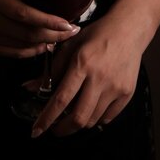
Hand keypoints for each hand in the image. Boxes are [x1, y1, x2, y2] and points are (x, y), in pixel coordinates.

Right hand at [0, 0, 80, 57]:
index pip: (27, 14)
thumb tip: (44, 1)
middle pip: (28, 34)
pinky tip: (39, 47)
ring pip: (21, 47)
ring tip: (59, 40)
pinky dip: (28, 52)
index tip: (68, 23)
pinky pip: (11, 53)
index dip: (50, 21)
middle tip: (71, 33)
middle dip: (54, 35)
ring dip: (43, 45)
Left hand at [30, 12, 141, 136]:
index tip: (36, 131)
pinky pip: (108, 117)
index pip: (61, 99)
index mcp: (82, 64)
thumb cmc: (97, 35)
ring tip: (71, 115)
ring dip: (78, 123)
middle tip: (54, 129)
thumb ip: (51, 69)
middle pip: (78, 117)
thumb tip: (30, 88)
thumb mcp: (70, 45)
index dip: (46, 118)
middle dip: (62, 129)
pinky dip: (95, 119)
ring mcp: (115, 87)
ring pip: (92, 120)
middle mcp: (100, 78)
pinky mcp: (127, 93)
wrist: (129, 29)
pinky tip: (89, 110)